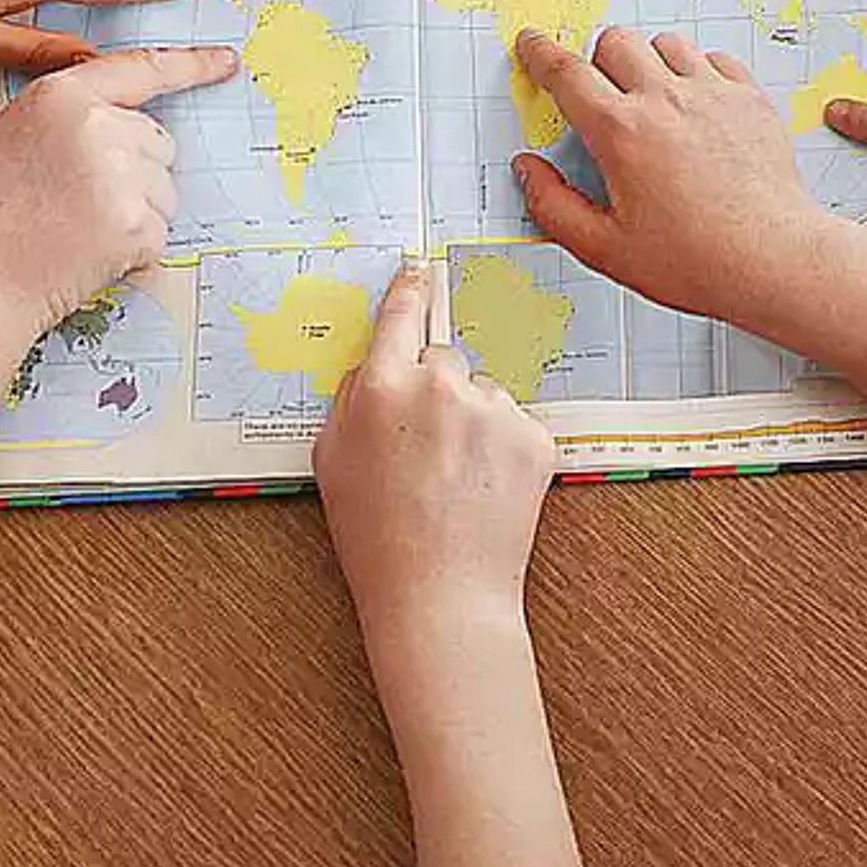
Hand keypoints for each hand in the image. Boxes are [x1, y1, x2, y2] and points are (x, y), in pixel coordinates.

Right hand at [0, 45, 233, 338]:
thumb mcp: (13, 138)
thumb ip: (68, 120)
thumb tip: (122, 128)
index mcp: (59, 97)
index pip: (141, 69)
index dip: (190, 66)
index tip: (222, 62)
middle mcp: (93, 126)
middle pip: (158, 143)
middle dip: (136, 175)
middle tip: (79, 205)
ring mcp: (117, 174)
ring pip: (164, 192)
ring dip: (135, 216)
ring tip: (75, 231)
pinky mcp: (133, 224)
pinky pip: (158, 235)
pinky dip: (133, 252)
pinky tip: (86, 254)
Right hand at [316, 262, 557, 619]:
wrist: (440, 595)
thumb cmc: (376, 537)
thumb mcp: (332, 460)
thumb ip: (351, 398)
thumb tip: (376, 362)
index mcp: (383, 386)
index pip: (400, 313)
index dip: (409, 290)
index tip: (419, 271)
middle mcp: (440, 385)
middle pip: (442, 360)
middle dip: (435, 391)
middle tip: (424, 449)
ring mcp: (493, 409)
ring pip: (482, 394)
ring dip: (472, 422)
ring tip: (455, 481)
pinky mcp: (534, 438)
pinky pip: (514, 424)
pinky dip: (503, 450)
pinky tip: (483, 489)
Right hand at [508, 27, 840, 329]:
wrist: (773, 258)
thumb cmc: (698, 258)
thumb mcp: (605, 248)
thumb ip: (554, 206)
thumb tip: (529, 172)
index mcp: (621, 132)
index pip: (566, 74)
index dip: (541, 54)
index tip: (533, 45)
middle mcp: (665, 100)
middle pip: (615, 42)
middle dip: (598, 59)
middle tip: (602, 93)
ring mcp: (711, 94)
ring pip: (666, 43)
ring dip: (649, 62)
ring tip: (653, 100)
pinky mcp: (749, 99)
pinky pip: (715, 58)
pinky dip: (698, 71)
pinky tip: (697, 103)